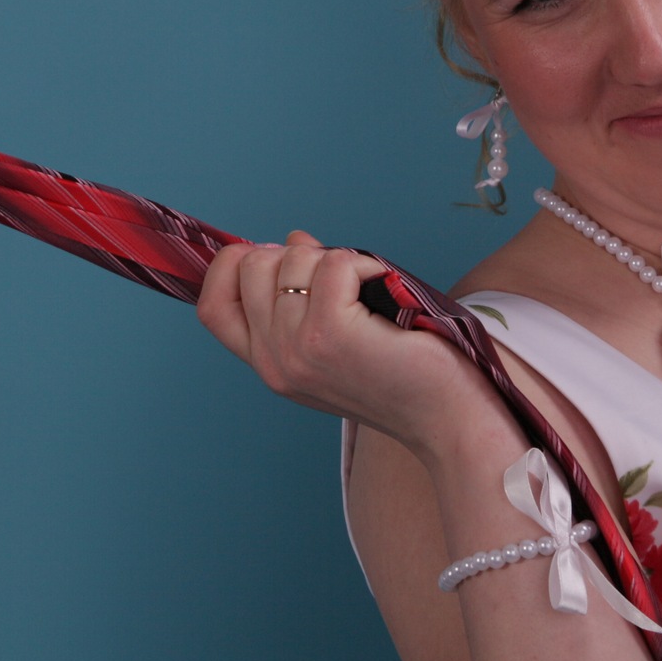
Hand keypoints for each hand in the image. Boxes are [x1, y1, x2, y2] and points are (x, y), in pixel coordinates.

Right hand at [196, 232, 500, 456]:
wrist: (449, 420)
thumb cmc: (404, 378)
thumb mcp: (335, 345)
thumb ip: (302, 303)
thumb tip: (293, 240)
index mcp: (270, 366)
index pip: (212, 305)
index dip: (232, 267)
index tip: (276, 259)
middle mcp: (275, 362)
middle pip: (250, 267)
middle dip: (294, 254)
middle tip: (339, 277)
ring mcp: (299, 349)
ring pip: (293, 259)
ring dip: (336, 259)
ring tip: (368, 289)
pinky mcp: (332, 335)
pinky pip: (333, 264)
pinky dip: (362, 263)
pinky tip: (383, 287)